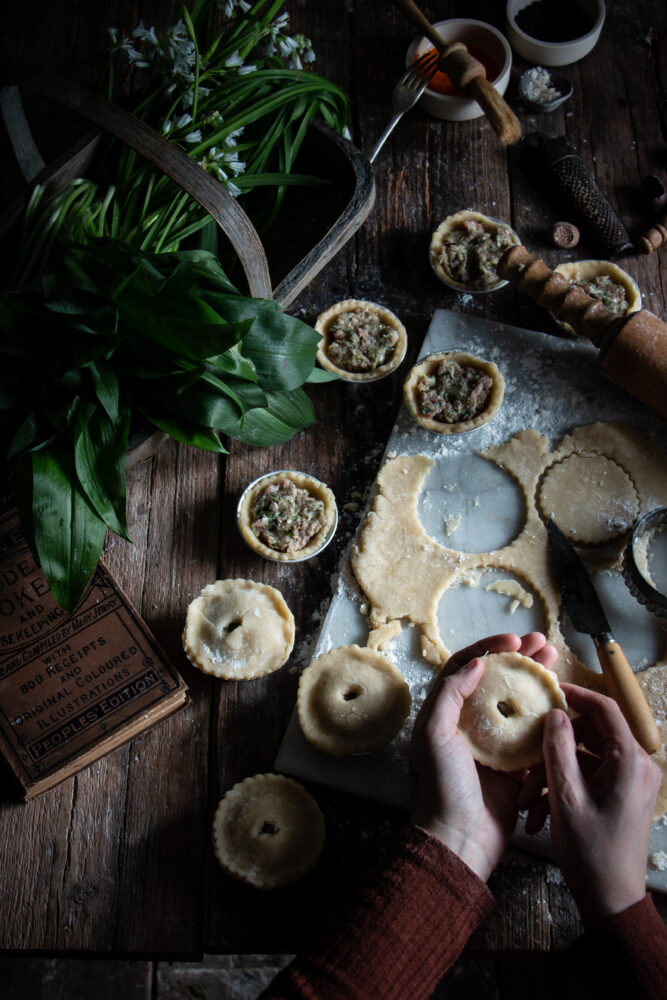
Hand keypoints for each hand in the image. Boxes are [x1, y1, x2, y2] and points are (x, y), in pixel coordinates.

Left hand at [410, 632, 556, 881]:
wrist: (458, 842)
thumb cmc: (440, 788)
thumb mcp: (434, 735)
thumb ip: (450, 694)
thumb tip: (475, 662)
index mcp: (445, 713)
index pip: (466, 667)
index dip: (489, 648)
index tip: (513, 639)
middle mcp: (469, 724)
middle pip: (497, 680)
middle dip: (520, 659)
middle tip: (543, 643)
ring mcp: (495, 743)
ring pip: (518, 702)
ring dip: (536, 681)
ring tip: (556, 661)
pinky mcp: (517, 765)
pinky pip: (535, 733)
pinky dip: (547, 715)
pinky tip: (562, 699)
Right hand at [518, 683, 661, 925]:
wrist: (610, 901)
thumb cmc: (591, 853)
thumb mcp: (566, 797)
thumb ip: (558, 749)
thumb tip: (554, 714)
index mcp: (631, 762)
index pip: (605, 710)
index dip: (576, 695)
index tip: (548, 691)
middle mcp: (636, 767)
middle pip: (590, 734)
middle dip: (553, 749)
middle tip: (526, 764)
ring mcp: (629, 782)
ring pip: (583, 758)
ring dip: (552, 775)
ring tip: (527, 802)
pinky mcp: (619, 796)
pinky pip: (587, 778)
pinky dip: (562, 790)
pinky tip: (539, 815)